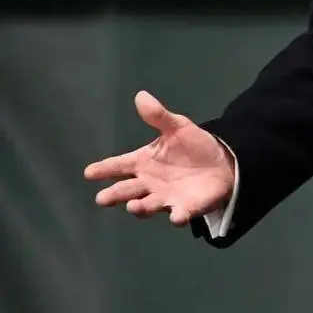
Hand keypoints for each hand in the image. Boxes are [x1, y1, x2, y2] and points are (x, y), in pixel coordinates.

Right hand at [84, 91, 234, 225]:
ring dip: (140, 208)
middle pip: (127, 190)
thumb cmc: (193, 147)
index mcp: (143, 163)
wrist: (222, 163)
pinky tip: (176, 216)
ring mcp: (166, 198)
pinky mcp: (186, 207)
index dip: (104, 169)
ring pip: (148, 206)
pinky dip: (177, 217)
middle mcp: (149, 184)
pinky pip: (179, 214)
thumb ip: (159, 116)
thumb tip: (141, 96)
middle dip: (115, 195)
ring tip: (133, 206)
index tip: (89, 172)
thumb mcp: (178, 127)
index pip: (119, 166)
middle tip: (102, 198)